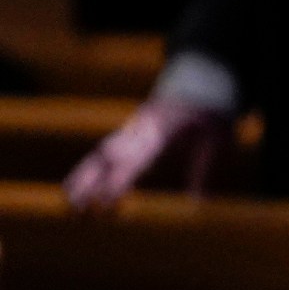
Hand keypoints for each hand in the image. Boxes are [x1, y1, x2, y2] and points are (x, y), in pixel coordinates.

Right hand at [65, 99, 231, 208]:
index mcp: (163, 131)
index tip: (108, 200)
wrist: (202, 80)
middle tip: (78, 209)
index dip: (121, 179)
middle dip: (92, 182)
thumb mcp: (219, 139)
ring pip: (100, 152)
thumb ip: (205, 170)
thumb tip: (197, 204)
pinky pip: (104, 150)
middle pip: (109, 156)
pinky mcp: (131, 131)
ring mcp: (133, 128)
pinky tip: (76, 188)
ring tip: (69, 203)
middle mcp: (142, 130)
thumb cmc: (212, 113)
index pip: (137, 159)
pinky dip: (88, 169)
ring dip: (82, 177)